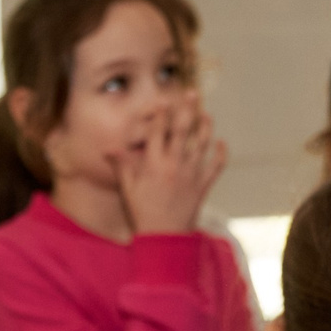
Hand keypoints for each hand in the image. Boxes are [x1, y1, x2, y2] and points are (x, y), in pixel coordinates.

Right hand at [114, 96, 225, 236]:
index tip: (163, 101)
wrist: (164, 238)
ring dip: (206, 126)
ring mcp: (191, 174)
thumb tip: (109, 150)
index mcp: (154, 164)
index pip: (159, 131)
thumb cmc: (143, 214)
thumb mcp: (127, 190)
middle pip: (183, 130)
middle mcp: (174, 164)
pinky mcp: (203, 185)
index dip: (161, 114)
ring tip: (206, 114)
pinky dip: (220, 153)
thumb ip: (121, 166)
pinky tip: (221, 143)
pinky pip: (216, 165)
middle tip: (191, 93)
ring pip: (202, 143)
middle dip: (187, 109)